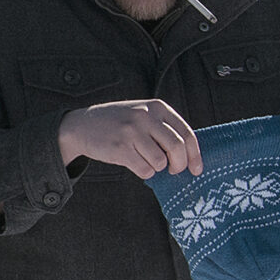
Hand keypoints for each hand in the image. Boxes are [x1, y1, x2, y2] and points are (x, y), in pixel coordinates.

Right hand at [58, 99, 202, 179]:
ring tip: (144, 160)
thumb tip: (189, 155)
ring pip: (160, 162)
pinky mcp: (121, 148)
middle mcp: (146, 117)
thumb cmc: (117, 123)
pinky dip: (143, 172)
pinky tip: (133, 162)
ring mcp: (132, 132)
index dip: (195, 155)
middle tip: (174, 171)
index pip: (186, 133)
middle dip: (179, 165)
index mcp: (157, 107)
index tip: (196, 169)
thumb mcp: (142, 113)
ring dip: (156, 167)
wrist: (82, 125)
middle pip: (177, 148)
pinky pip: (144, 169)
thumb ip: (164, 127)